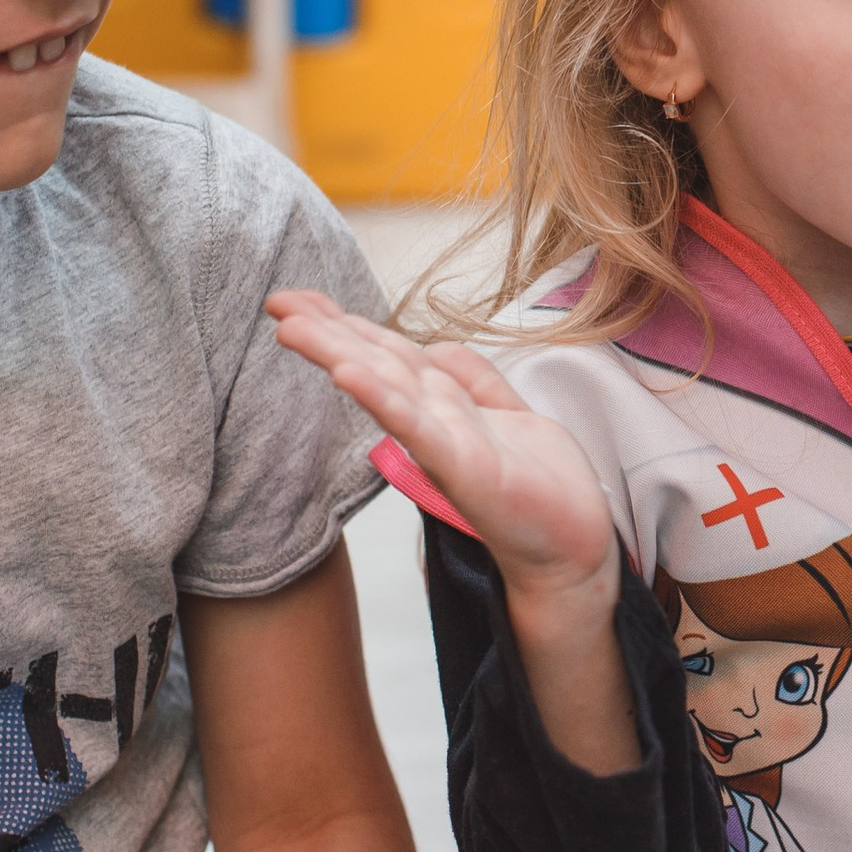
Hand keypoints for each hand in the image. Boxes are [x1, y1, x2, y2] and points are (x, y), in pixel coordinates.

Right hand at [268, 291, 614, 628]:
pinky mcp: (464, 469)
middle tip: (276, 303)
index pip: (390, 355)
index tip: (301, 300)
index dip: (347, 324)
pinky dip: (382, 398)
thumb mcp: (513, 415)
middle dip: (325, 332)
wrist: (574, 551)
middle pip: (376, 364)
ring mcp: (445, 446)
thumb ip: (477, 381)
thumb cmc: (544, 493)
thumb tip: (439, 345)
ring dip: (338, 354)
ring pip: (386, 387)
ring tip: (292, 328)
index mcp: (447, 409)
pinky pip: (417, 427)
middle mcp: (436, 424)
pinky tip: (348, 374)